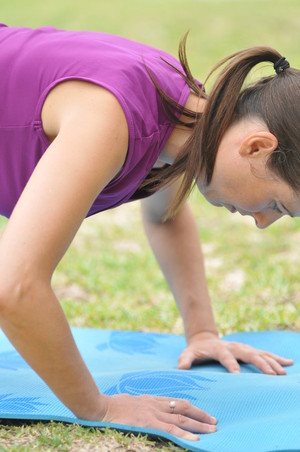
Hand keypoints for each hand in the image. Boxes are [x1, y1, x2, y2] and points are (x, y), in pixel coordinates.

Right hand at [101, 393, 216, 440]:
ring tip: (212, 430)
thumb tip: (145, 412)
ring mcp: (153, 413)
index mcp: (152, 399)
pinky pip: (170, 428)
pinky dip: (184, 434)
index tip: (202, 414)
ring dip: (198, 425)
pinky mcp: (148, 422)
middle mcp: (155, 404)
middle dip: (200, 415)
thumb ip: (142, 406)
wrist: (100, 406)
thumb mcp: (131, 402)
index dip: (191, 409)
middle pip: (184, 408)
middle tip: (214, 422)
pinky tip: (195, 439)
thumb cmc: (112, 407)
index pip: (176, 402)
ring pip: (181, 418)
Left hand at [178, 332, 293, 374]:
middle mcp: (233, 346)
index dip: (231, 365)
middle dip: (260, 364)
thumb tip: (181, 368)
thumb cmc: (196, 350)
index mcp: (219, 349)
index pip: (226, 356)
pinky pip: (265, 354)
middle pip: (248, 354)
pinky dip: (277, 358)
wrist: (205, 340)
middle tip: (272, 375)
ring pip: (259, 353)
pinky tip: (289, 363)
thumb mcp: (188, 354)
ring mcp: (243, 347)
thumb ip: (185, 360)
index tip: (237, 376)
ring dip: (272, 362)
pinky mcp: (249, 350)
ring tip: (283, 372)